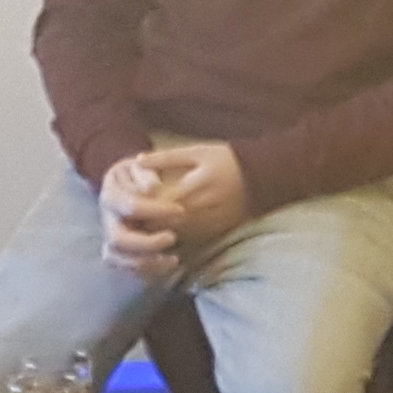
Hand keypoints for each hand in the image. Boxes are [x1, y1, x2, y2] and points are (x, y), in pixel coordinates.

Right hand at [97, 154, 181, 272]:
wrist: (135, 183)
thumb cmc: (144, 173)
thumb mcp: (145, 165)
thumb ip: (148, 173)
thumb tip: (153, 188)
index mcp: (111, 193)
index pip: (131, 206)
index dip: (156, 210)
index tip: (181, 211)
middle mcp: (106, 217)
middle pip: (117, 239)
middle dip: (147, 243)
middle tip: (173, 238)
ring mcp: (110, 235)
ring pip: (117, 258)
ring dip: (145, 262)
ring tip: (174, 260)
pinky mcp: (117, 250)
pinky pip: (123, 267)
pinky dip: (144, 270)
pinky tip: (167, 265)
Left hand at [133, 140, 249, 250]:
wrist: (264, 177)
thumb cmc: (228, 160)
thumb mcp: (197, 151)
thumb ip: (166, 158)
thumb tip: (138, 161)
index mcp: (192, 187)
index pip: (156, 204)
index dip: (139, 206)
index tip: (128, 202)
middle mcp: (201, 210)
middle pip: (163, 224)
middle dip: (145, 222)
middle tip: (130, 218)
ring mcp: (209, 224)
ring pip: (175, 236)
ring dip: (158, 233)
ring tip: (144, 225)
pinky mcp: (216, 232)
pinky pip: (190, 240)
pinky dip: (175, 237)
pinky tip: (166, 231)